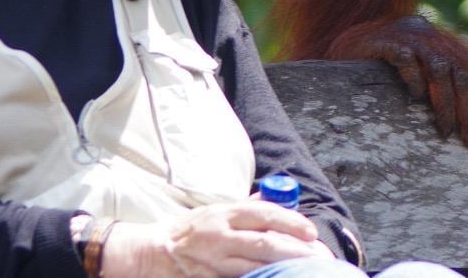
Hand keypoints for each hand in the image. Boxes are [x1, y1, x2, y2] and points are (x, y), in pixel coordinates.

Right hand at [100, 200, 320, 277]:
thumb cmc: (188, 229)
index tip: (310, 231)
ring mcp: (214, 262)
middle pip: (263, 243)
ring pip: (253, 267)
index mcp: (223, 213)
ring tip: (304, 269)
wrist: (153, 251)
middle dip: (293, 249)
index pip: (262, 214)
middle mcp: (219, 236)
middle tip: (315, 254)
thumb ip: (243, 209)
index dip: (290, 221)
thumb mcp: (215, 210)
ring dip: (281, 268)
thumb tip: (273, 199)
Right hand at [330, 15, 467, 145]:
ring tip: (445, 130)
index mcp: (442, 41)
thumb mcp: (420, 65)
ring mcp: (407, 36)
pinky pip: (405, 58)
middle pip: (459, 72)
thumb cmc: (386, 62)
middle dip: (467, 109)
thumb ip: (443, 77)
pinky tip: (416, 97)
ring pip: (438, 69)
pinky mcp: (384, 42)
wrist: (348, 42)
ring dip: (445, 102)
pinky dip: (415, 78)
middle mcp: (429, 35)